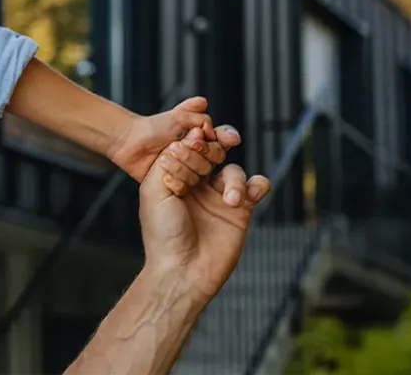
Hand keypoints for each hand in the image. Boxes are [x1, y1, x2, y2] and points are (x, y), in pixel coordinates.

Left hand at [109, 97, 236, 192]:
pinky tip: (165, 173)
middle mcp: (200, 156)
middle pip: (214, 159)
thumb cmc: (154, 128)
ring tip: (165, 155)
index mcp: (204, 139)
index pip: (222, 144)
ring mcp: (190, 171)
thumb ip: (200, 117)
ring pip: (202, 173)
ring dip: (183, 163)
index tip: (199, 137)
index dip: (215, 142)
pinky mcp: (179, 185)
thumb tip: (212, 123)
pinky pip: (187, 187)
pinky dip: (177, 179)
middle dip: (195, 152)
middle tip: (176, 145)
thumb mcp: (179, 116)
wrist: (130, 142)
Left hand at [139, 141, 271, 299]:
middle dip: (214, 151)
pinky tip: (247, 197)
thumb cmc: (163, 234)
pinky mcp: (241, 211)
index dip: (193, 140)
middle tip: (211, 159)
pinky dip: (257, 184)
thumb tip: (183, 140)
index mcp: (173, 177)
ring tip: (229, 200)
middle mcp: (196, 184)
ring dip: (234, 180)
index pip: (187, 147)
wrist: (183, 271)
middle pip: (213, 153)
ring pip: (234, 170)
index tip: (195, 140)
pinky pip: (256, 186)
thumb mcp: (153, 193)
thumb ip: (166, 164)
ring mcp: (218, 197)